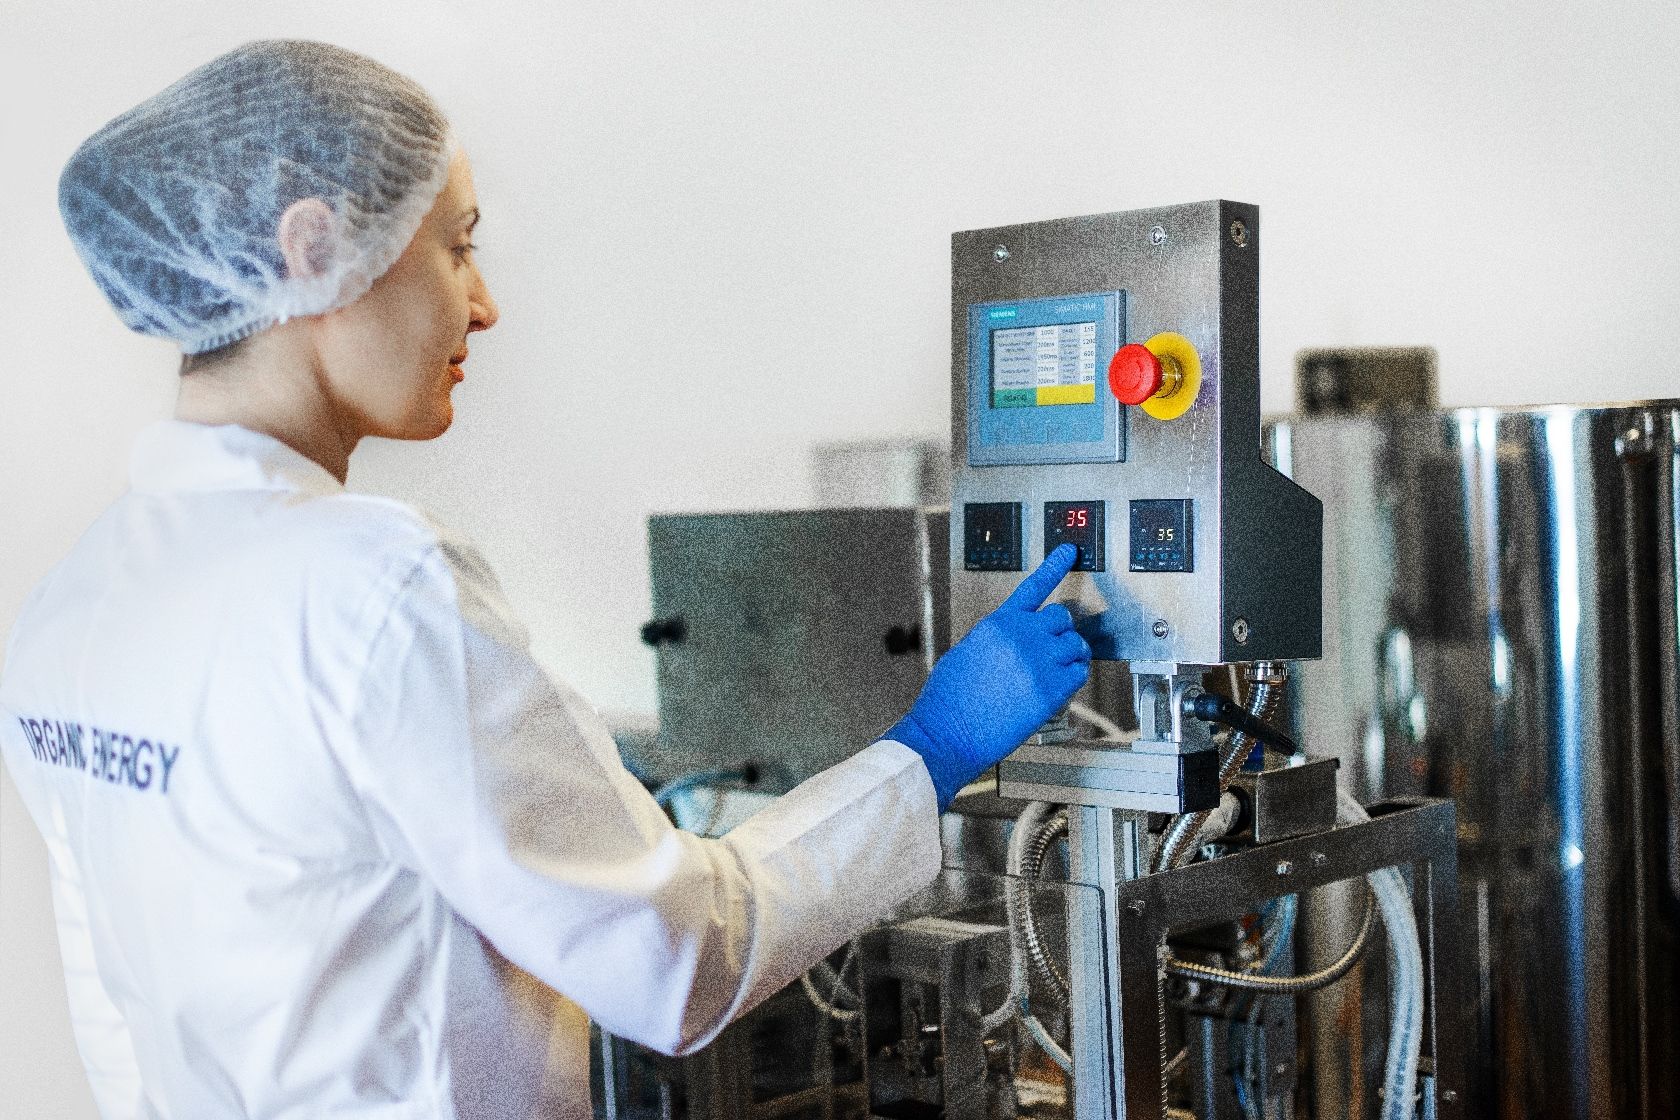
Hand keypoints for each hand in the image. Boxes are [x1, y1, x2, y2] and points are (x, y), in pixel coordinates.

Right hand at [886, 544, 1091, 809]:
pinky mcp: (1051, 689)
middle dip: (1059, 631)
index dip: (1055, 565)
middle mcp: (1022, 636)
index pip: (1034, 587)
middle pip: (1062, 618)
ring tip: (1056, 668)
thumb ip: (996, 639)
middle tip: (1052, 649)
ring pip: (1076, 644)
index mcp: (998, 623)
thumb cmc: (949, 698)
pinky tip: (1059, 685)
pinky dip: (1074, 677)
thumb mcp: (967, 652)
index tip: (1071, 551)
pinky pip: (1079, 672)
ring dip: (1070, 654)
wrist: (948, 731)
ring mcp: (1040, 661)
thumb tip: (1016, 642)